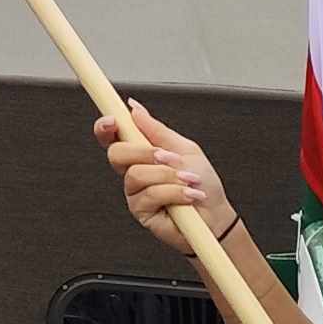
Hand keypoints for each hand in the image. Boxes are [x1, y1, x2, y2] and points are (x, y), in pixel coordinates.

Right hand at [98, 99, 231, 255]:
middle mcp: (134, 173)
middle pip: (117, 153)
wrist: (216, 214)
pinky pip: (150, 194)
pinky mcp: (141, 212)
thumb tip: (135, 109)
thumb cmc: (203, 183)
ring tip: (189, 180)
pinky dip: (175, 192)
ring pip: (137, 174)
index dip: (105, 127)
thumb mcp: (185, 148)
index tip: (112, 120)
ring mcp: (135, 193)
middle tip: (169, 157)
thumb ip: (157, 130)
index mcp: (141, 154)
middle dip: (144, 152)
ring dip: (168, 175)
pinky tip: (188, 195)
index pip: (113, 138)